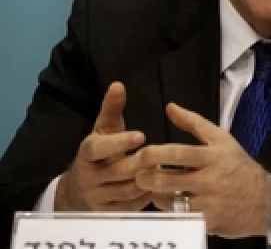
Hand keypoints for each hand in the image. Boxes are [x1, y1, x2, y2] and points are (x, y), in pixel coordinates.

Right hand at [54, 82, 149, 210]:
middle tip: (161, 153)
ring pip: (131, 189)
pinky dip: (148, 196)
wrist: (79, 190)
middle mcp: (89, 176)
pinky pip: (133, 206)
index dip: (119, 142)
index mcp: (87, 153)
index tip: (142, 135)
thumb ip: (112, 110)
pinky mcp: (107, 213)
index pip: (98, 148)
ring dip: (150, 178)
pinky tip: (160, 185)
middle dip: (142, 161)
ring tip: (164, 166)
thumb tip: (118, 84)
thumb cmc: (100, 153)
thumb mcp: (103, 131)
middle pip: (120, 170)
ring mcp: (97, 197)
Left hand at [135, 103, 266, 237]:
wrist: (264, 200)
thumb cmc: (239, 167)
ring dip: (156, 193)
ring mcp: (208, 201)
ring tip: (155, 187)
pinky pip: (177, 216)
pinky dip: (169, 209)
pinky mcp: (206, 220)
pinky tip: (171, 202)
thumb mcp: (222, 140)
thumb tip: (171, 108)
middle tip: (140, 174)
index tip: (142, 154)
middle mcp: (210, 179)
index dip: (154, 154)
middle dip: (145, 177)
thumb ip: (194, 123)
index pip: (178, 153)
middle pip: (166, 179)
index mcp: (213, 156)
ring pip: (167, 199)